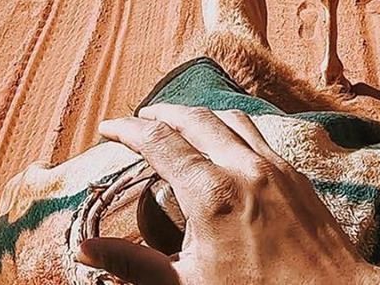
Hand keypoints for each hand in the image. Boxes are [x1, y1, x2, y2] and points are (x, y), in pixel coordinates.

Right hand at [78, 104, 379, 284]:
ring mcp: (274, 165)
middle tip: (138, 119)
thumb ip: (135, 264)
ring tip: (176, 121)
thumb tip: (86, 247)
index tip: (108, 127)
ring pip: (230, 118)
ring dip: (199, 114)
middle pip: (196, 119)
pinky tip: (224, 139)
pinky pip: (257, 132)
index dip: (130, 130)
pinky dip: (231, 125)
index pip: (162, 143)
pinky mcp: (294, 172)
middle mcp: (244, 167)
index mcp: (213, 194)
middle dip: (163, 113)